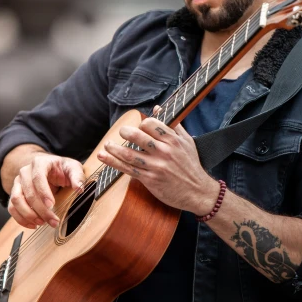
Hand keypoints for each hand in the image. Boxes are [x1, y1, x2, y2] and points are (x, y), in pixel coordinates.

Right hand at [8, 153, 84, 228]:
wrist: (51, 168)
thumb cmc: (62, 169)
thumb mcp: (73, 168)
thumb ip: (77, 177)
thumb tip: (79, 189)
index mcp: (40, 162)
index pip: (38, 177)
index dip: (43, 192)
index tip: (52, 205)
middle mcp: (25, 171)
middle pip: (28, 191)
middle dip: (40, 209)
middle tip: (53, 221)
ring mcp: (18, 182)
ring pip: (16, 200)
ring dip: (28, 214)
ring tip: (42, 223)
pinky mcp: (15, 193)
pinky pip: (12, 207)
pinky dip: (20, 218)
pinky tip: (33, 225)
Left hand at [97, 108, 219, 213]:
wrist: (198, 192)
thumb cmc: (191, 165)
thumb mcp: (187, 141)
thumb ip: (172, 124)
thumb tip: (157, 108)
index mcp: (173, 140)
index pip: (151, 124)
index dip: (142, 124)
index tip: (139, 128)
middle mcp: (164, 152)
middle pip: (138, 136)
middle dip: (125, 132)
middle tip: (121, 131)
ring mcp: (156, 166)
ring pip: (130, 154)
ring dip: (114, 148)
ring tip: (107, 145)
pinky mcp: (150, 179)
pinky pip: (128, 169)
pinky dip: (113, 163)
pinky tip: (104, 157)